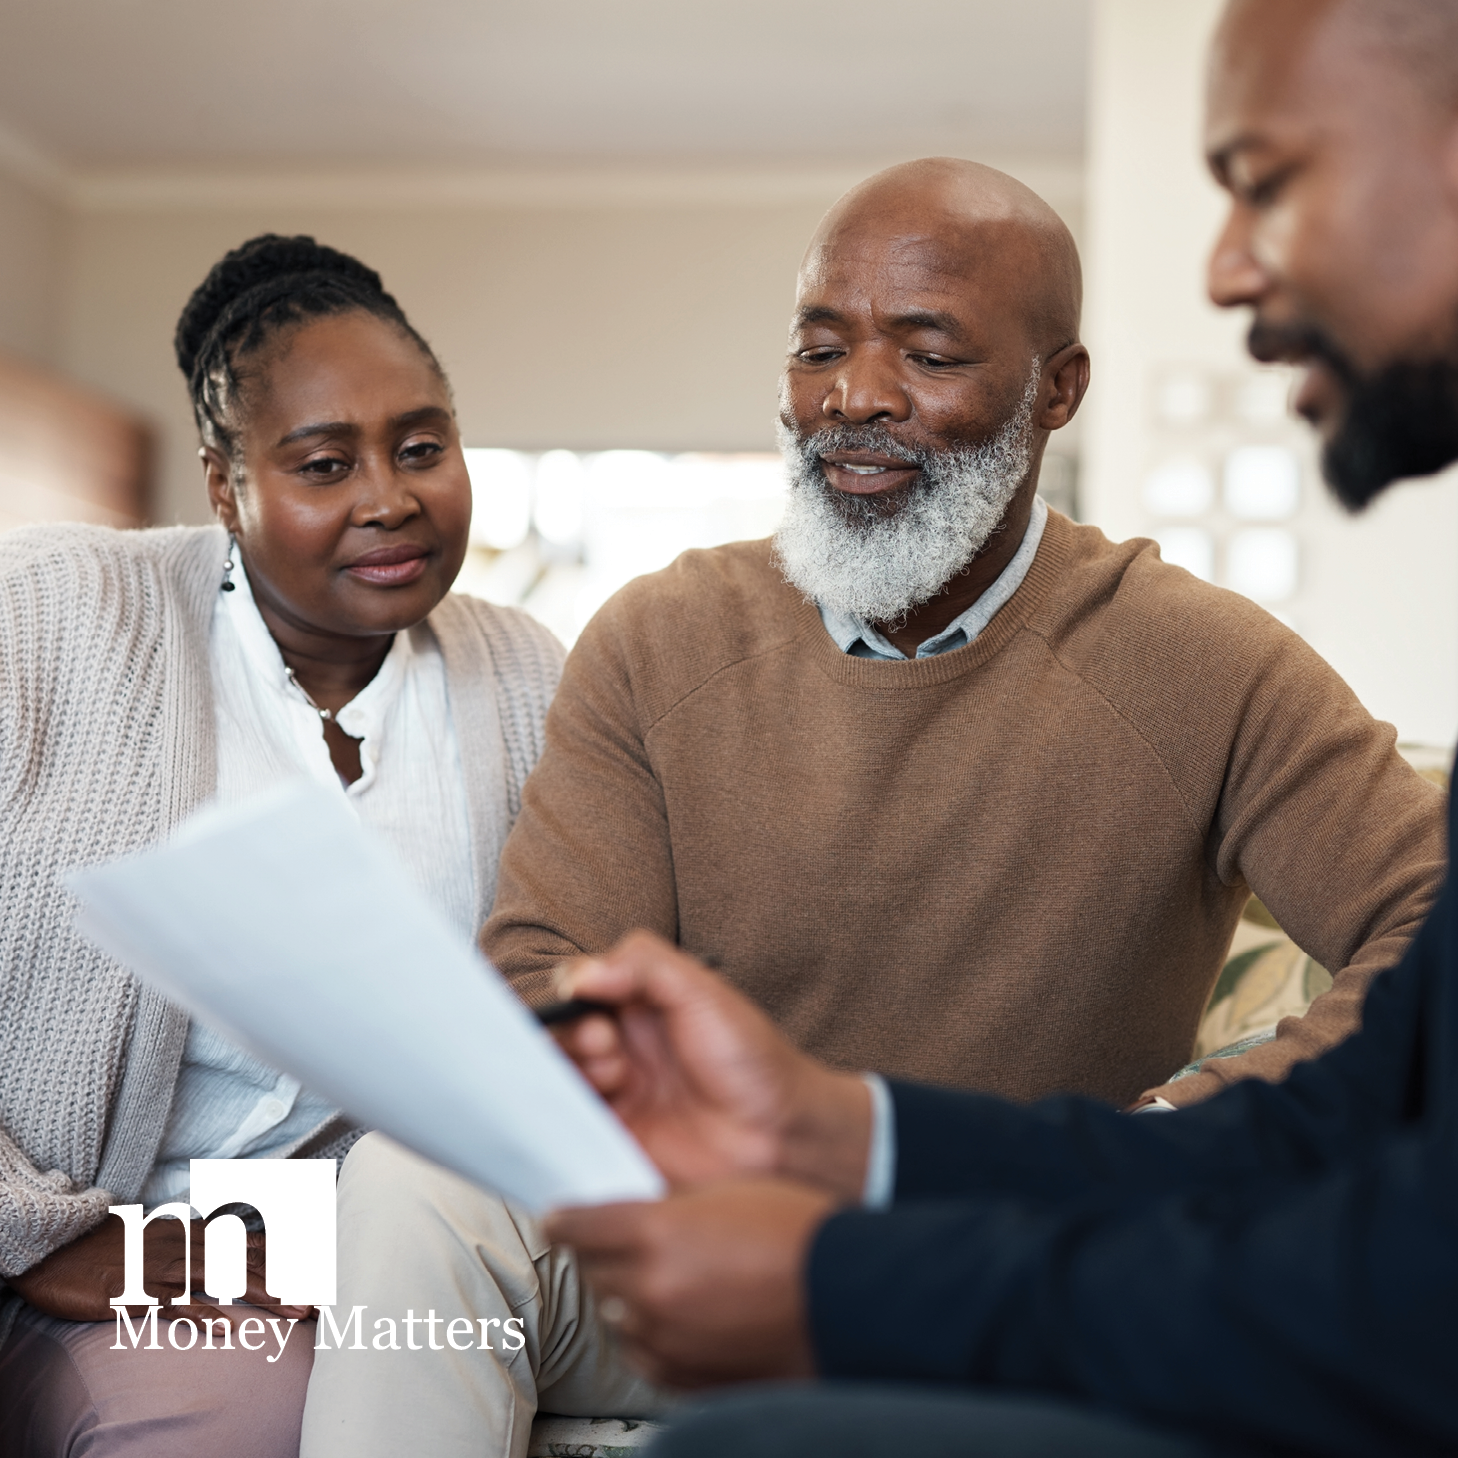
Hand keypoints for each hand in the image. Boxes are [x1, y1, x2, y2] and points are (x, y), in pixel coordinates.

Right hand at [9, 1214, 312, 1326]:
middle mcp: (188, 1246)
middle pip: (249, 1261)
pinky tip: (225, 1328)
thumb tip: (234, 1240)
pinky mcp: (136, 1290)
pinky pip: (172, 1302)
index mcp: (197, 1235)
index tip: (323, 1274)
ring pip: (224, 1278)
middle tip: (319, 1302)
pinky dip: (200, 1313)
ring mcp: (163, 1267)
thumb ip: (202, 1240)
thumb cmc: (117, 1247)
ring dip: (263, 1293)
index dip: (289, 1259)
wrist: (61, 1247)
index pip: (254, 1243)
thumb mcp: (168, 1238)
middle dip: (288, 1281)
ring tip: (295, 1311)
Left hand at [546, 1178, 835, 1387]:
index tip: (562, 1217)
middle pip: (589, 1269)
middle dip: (598, 1251)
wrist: (845, 1297)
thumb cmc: (797, 1235)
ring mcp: (665, 1338)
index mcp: (656, 1233)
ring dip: (625, 1292)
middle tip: (617, 1240)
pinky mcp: (682, 1377)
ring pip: (612, 1312)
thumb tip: (633, 1208)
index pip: (575, 1226)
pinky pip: (640, 1353)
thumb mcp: (726, 1189)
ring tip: (664, 1276)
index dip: (566, 1218)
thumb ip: (668, 1201)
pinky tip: (678, 1313)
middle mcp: (651, 1289)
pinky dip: (648, 1333)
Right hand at [554, 931, 872, 1198]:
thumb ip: (643, 965)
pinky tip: (596, 1111)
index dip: (574, 995)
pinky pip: (571, 1126)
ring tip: (617, 1079)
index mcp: (639, 1004)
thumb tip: (580, 975)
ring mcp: (618, 1093)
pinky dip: (568, 1117)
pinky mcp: (616, 1137)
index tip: (587, 1003)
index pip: (580, 989)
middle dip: (576, 1037)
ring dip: (576, 1074)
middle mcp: (623, 1045)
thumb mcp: (702, 991)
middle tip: (608, 1047)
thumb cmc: (751, 1058)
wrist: (780, 1131)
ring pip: (561, 1077)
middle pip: (563, 1034)